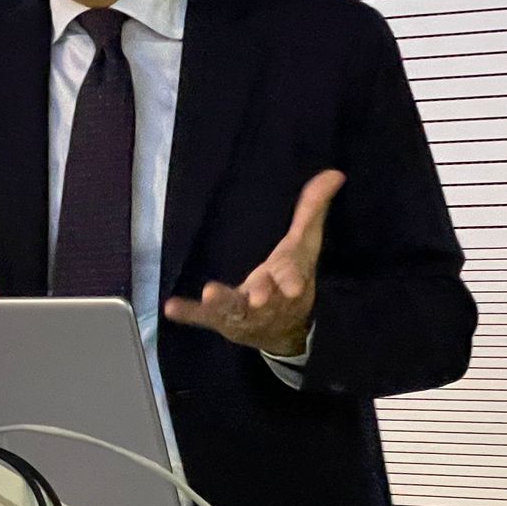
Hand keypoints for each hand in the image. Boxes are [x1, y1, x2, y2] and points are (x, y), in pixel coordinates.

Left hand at [164, 169, 343, 354]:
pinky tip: (171, 307)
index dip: (291, 280)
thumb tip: (335, 173)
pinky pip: (204, 318)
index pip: (292, 276)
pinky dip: (189, 313)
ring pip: (234, 307)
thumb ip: (312, 209)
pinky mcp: (221, 320)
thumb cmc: (292, 279)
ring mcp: (243, 311)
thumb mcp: (304, 244)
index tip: (293, 286)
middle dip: (263, 294)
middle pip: (265, 295)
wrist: (285, 332)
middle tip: (258, 297)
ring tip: (210, 293)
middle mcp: (267, 297)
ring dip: (222, 302)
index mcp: (288, 278)